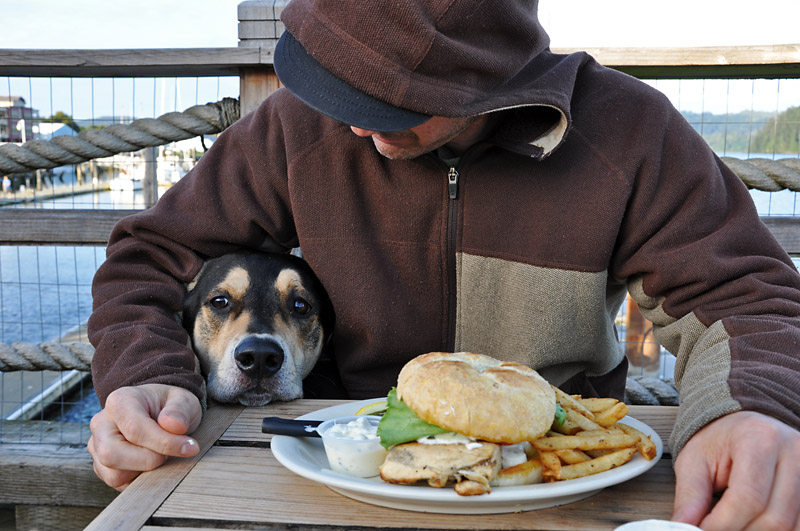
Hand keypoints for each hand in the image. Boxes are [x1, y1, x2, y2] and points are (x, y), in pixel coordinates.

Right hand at [87, 384, 202, 490]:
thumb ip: (180, 410)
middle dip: (149, 461)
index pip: (135, 429)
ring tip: (163, 456)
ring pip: (113, 474)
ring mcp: (97, 446)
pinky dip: (138, 480)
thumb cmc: (170, 406)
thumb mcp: (183, 400)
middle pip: (112, 454)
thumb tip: (174, 426)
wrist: (160, 413)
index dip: (164, 443)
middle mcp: (101, 424)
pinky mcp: (101, 466)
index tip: (190, 447)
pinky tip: (153, 464)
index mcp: (119, 401)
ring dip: (145, 471)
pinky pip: (116, 483)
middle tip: (171, 454)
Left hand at [672, 410, 799, 529]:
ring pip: (792, 526)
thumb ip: (690, 496)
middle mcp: (793, 452)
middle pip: (774, 518)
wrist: (742, 424)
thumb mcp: (694, 460)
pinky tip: (753, 526)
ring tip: (734, 525)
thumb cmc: (719, 440)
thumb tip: (682, 526)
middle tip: (714, 530)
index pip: (748, 498)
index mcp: (759, 439)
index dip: (723, 524)